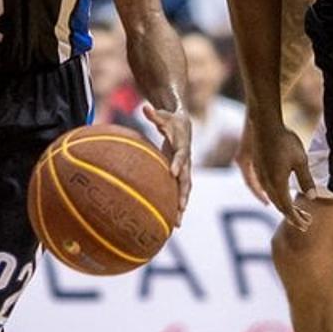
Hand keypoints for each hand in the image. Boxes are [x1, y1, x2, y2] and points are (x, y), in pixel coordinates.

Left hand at [141, 101, 192, 216]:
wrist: (184, 125)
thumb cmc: (171, 120)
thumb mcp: (164, 116)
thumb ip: (155, 114)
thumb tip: (145, 106)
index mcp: (183, 147)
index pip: (182, 156)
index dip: (179, 164)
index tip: (173, 173)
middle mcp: (186, 161)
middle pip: (187, 179)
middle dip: (184, 194)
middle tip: (181, 207)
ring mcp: (184, 170)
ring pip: (184, 191)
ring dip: (181, 207)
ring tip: (176, 224)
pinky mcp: (180, 176)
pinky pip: (179, 192)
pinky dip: (177, 206)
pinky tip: (172, 222)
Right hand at [240, 117, 315, 230]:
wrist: (265, 125)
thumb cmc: (285, 140)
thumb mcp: (301, 160)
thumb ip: (306, 180)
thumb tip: (312, 197)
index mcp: (277, 183)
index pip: (287, 208)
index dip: (296, 219)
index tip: (305, 225)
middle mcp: (266, 183)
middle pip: (279, 206)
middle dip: (292, 216)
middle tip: (305, 222)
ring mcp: (260, 177)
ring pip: (272, 198)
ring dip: (284, 206)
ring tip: (297, 212)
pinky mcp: (258, 170)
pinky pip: (266, 190)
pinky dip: (277, 197)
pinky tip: (282, 195)